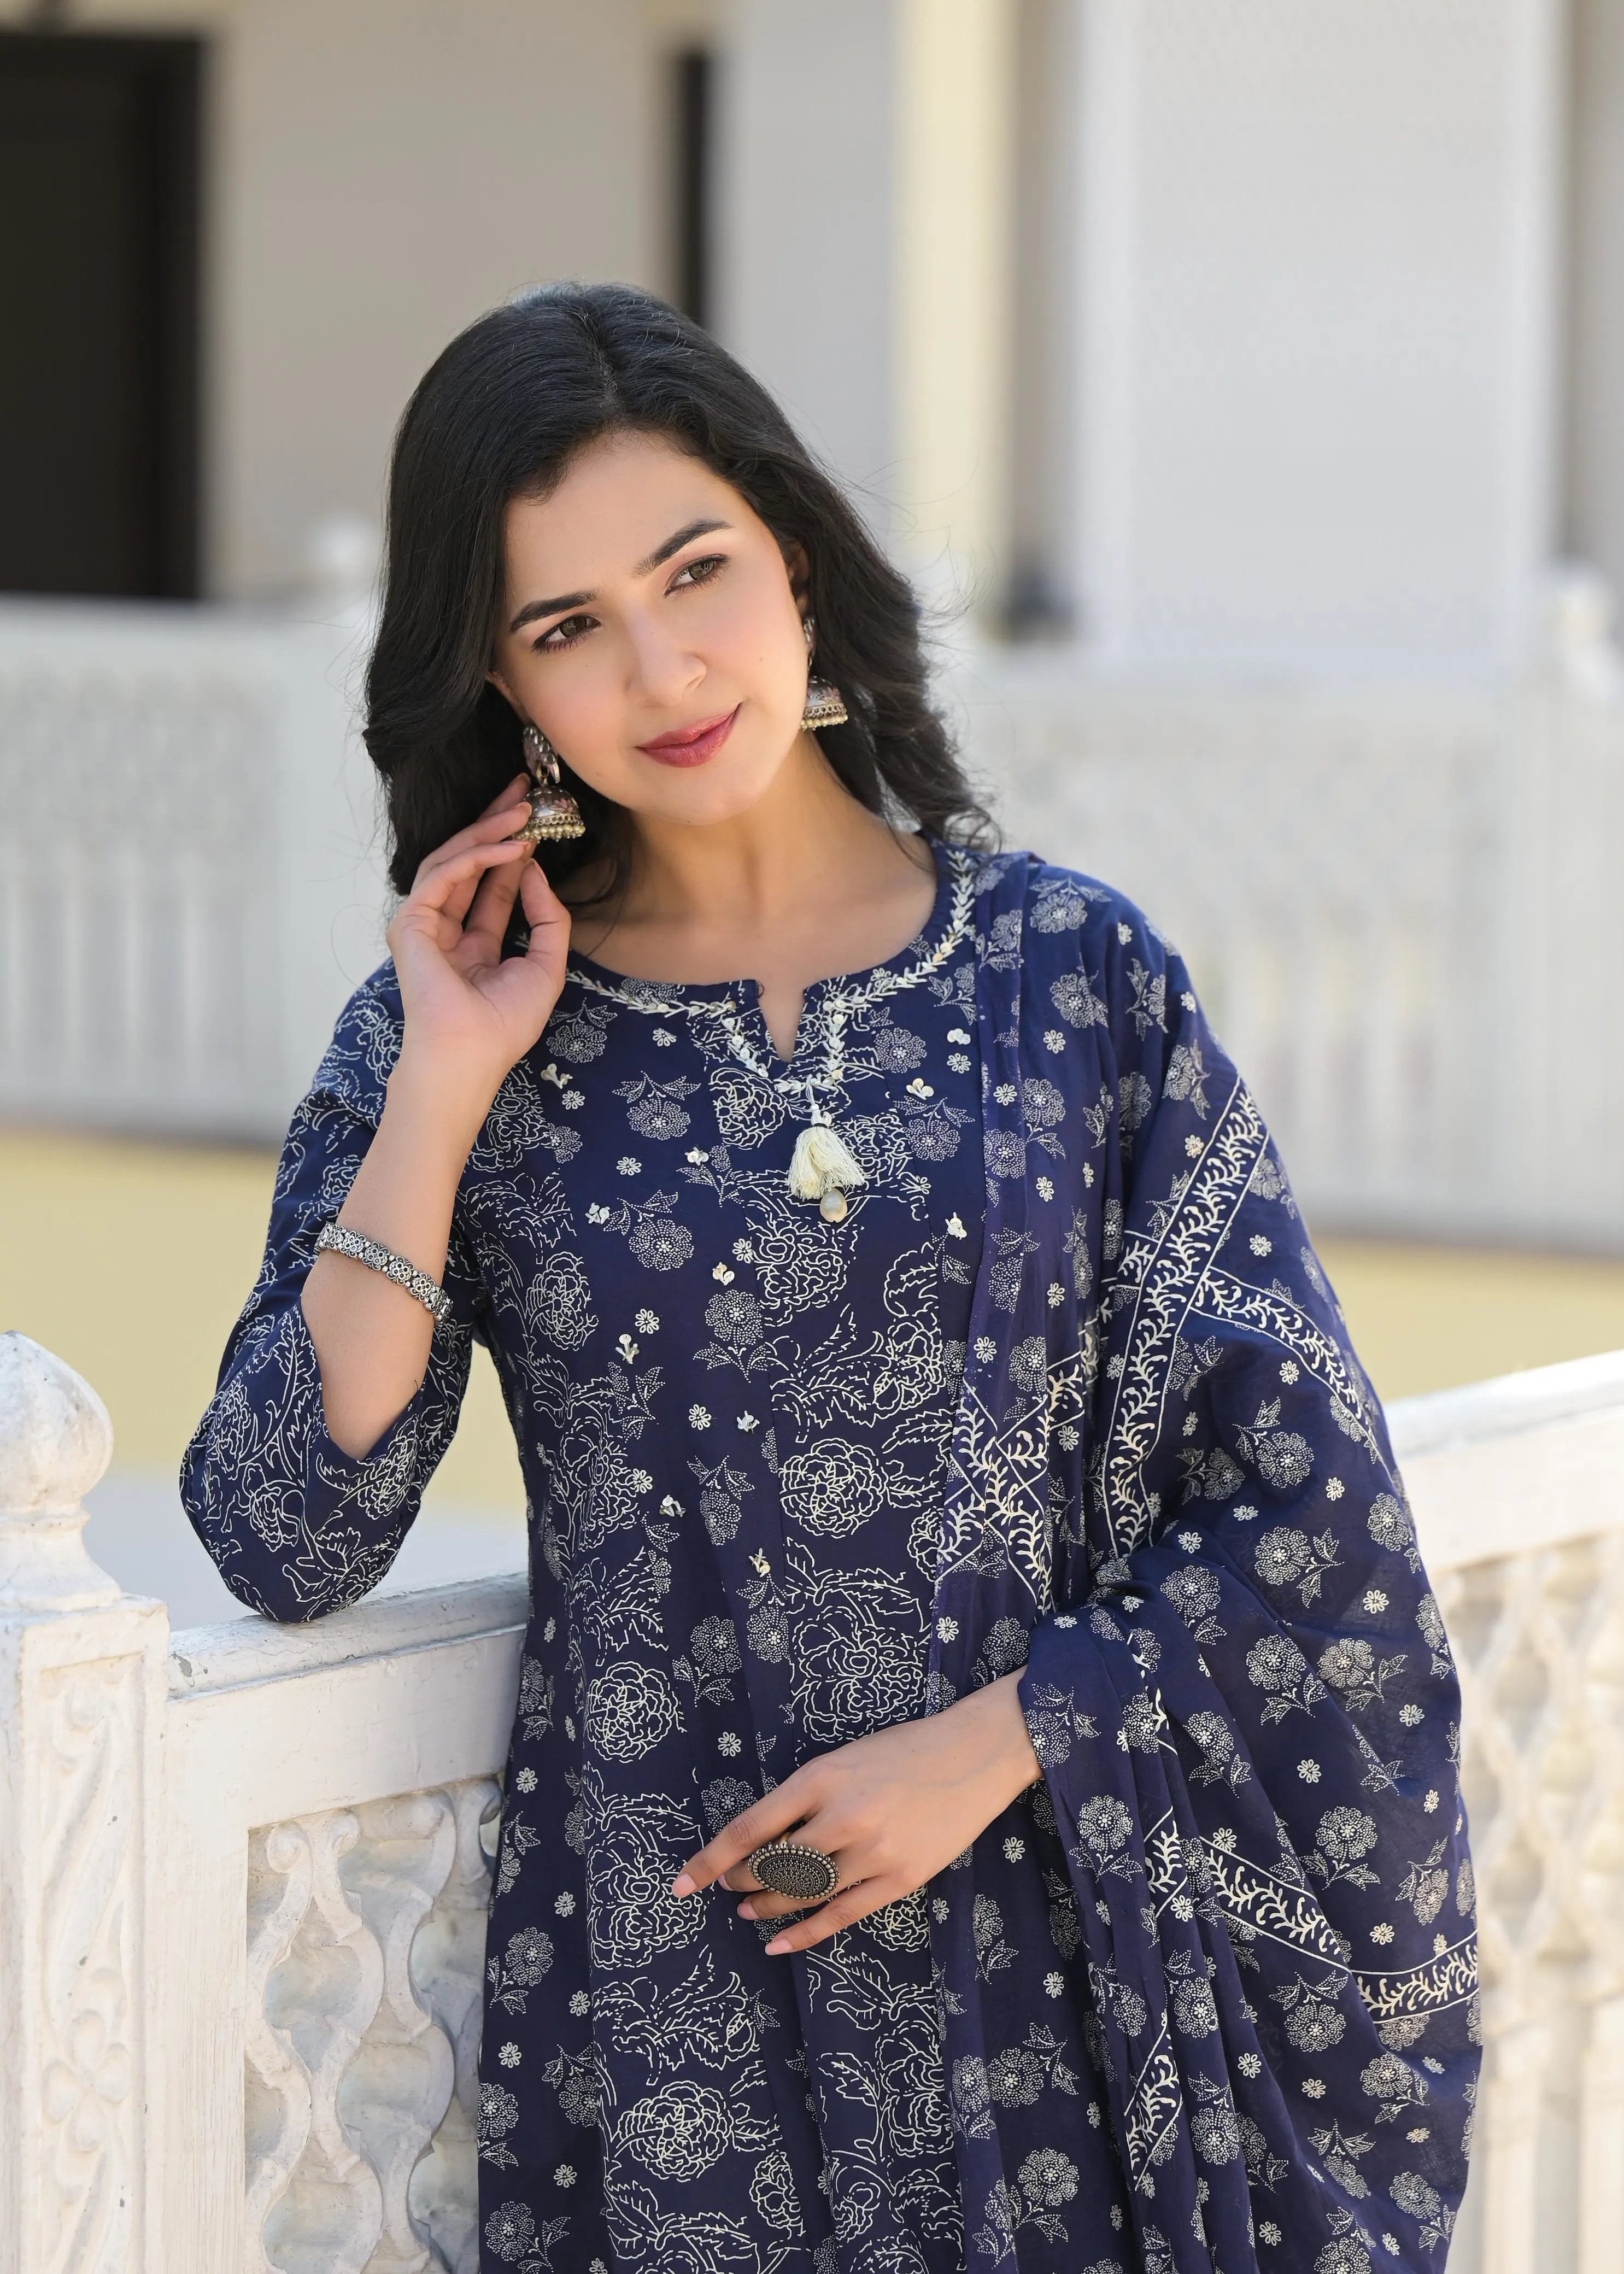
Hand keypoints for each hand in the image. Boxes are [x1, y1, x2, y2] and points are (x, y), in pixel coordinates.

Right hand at [385, 777, 571, 1127]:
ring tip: (523, 811)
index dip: (511, 851)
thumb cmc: (504, 1025)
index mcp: (471, 944)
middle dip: (496, 824)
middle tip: (524, 791)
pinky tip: (511, 847)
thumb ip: (547, 917)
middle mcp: (444, 930)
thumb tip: (534, 869)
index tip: (536, 820)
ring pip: (453, 860)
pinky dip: (478, 856)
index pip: (489, 885)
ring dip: (489, 832)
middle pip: (469, 863)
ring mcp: (423, 925)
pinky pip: (445, 874)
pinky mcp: (410, 923)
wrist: (470, 1054)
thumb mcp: (545, 965)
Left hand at [672, 1673, 1042, 1954]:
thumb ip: (804, 1798)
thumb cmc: (901, 1751)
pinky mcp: (899, 1879)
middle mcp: (842, 1817)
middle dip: (739, 1883)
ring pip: (802, 1894)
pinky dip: (804, 1933)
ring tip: (749, 1912)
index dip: (711, 1861)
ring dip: (767, 1907)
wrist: (972, 1754)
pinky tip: (779, 1943)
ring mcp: (872, 1852)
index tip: (683, 1883)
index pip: (749, 1829)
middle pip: (771, 1868)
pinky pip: (841, 1916)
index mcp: (820, 1778)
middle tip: (728, 1889)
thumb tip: (760, 1842)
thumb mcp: (842, 1761)